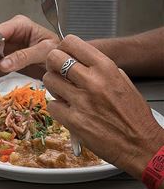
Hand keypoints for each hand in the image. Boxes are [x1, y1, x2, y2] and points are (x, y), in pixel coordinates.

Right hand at [0, 15, 58, 78]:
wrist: (61, 63)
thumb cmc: (58, 53)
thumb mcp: (45, 53)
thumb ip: (24, 57)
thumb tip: (3, 64)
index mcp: (19, 24)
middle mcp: (9, 31)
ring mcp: (4, 42)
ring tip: (0, 72)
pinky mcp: (2, 53)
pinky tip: (2, 72)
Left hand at [43, 35, 163, 179]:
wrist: (140, 144)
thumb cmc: (133, 116)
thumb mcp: (122, 81)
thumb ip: (100, 69)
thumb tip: (79, 60)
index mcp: (106, 68)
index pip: (72, 43)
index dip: (63, 48)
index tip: (62, 54)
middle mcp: (92, 81)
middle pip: (54, 58)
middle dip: (52, 64)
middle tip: (57, 72)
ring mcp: (81, 101)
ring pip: (48, 80)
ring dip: (53, 86)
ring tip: (64, 93)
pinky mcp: (72, 120)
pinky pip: (52, 105)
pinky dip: (57, 108)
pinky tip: (68, 111)